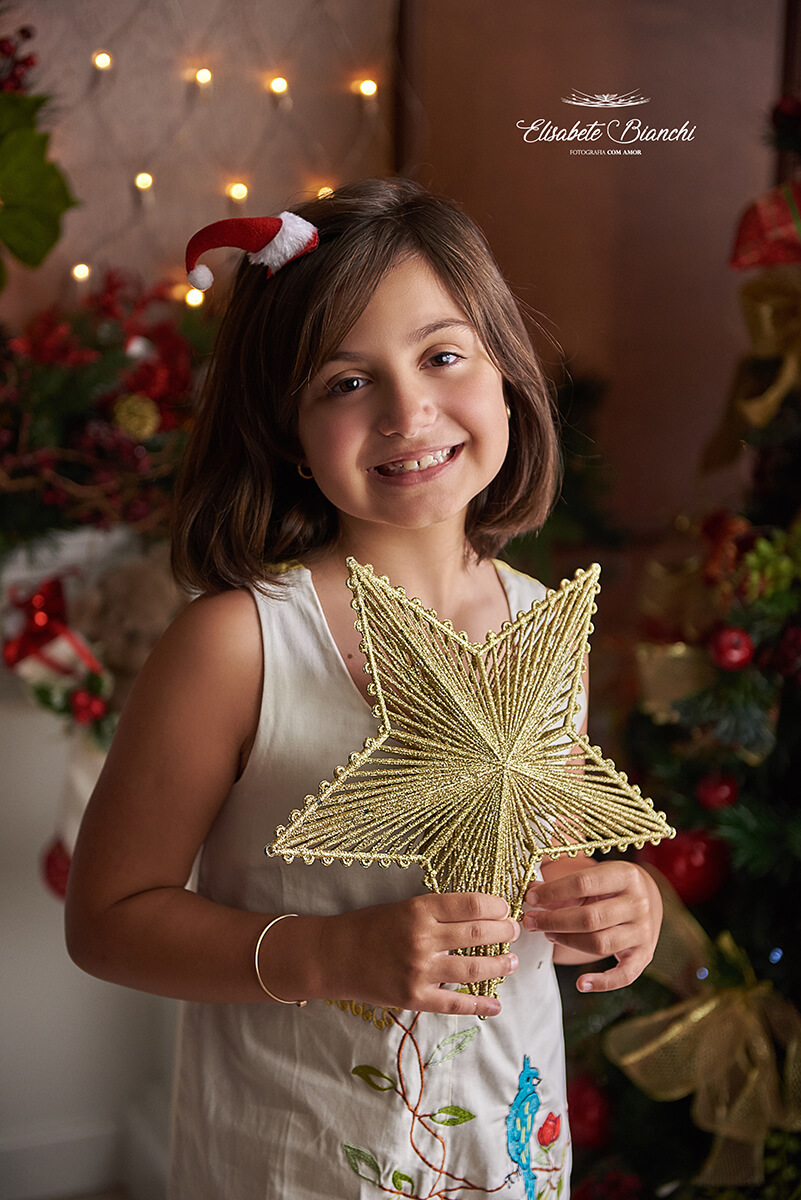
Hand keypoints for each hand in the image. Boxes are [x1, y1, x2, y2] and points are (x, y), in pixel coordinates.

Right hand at [321, 892, 519, 1017]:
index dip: (496, 906)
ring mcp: (419, 970)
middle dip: (504, 932)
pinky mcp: (414, 997)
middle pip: (477, 933)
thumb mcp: (403, 907)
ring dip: (499, 965)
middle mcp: (422, 938)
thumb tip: (479, 915)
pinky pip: (455, 1003)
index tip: (506, 908)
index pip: (471, 905)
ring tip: (512, 962)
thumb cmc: (369, 926)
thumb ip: (437, 912)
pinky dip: (480, 1007)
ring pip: (473, 968)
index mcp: (419, 909)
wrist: (335, 955)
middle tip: (514, 931)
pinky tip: (496, 1006)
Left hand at [522, 862, 661, 992]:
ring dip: (567, 941)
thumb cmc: (611, 886)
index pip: (583, 883)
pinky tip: (581, 983)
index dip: (552, 892)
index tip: (531, 898)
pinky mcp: (644, 955)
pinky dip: (603, 982)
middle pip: (590, 918)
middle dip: (554, 920)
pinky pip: (624, 975)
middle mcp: (638, 903)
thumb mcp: (593, 876)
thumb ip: (563, 885)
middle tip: (530, 921)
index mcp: (626, 875)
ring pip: (600, 943)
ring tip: (547, 934)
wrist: (648, 898)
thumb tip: (530, 891)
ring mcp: (643, 931)